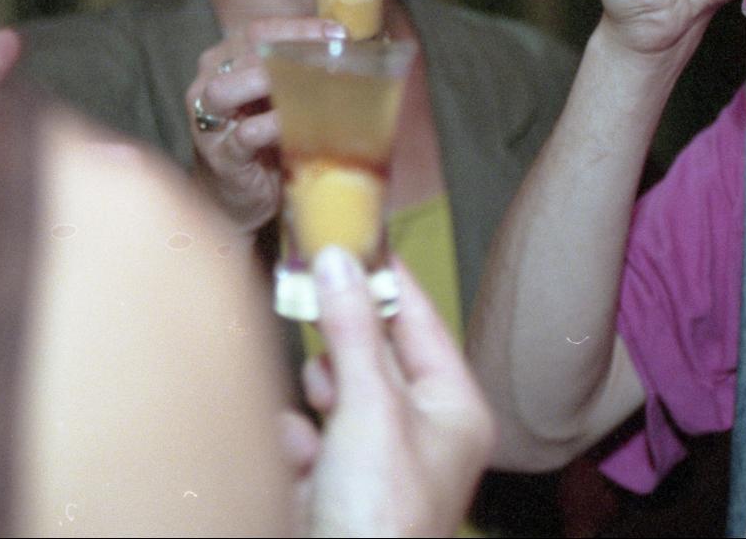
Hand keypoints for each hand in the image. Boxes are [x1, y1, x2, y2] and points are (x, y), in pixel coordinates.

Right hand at [186, 17, 344, 233]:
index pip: (259, 30)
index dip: (298, 28)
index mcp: (226, 60)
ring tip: (313, 86)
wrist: (239, 197)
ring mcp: (208, 119)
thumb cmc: (263, 141)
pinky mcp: (219, 154)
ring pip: (228, 88)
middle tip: (334, 58)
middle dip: (293, 53)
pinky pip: (245, 134)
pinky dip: (273, 126)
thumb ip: (300, 74)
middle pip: (247, 53)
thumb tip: (352, 51)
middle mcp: (209, 81)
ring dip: (272, 83)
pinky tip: (298, 126)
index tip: (338, 33)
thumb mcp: (279, 100)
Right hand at [283, 250, 494, 536]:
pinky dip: (296, 442)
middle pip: (377, 358)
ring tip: (310, 398)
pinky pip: (312, 443)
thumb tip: (339, 261)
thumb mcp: (367, 408)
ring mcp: (382, 466)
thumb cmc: (380, 519)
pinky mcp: (341, 491)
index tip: (351, 234)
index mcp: (454, 410)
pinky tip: (291, 452)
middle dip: (342, 341)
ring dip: (316, 395)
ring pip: (340, 399)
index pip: (421, 321)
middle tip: (307, 293)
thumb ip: (352, 331)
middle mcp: (425, 435)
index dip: (386, 277)